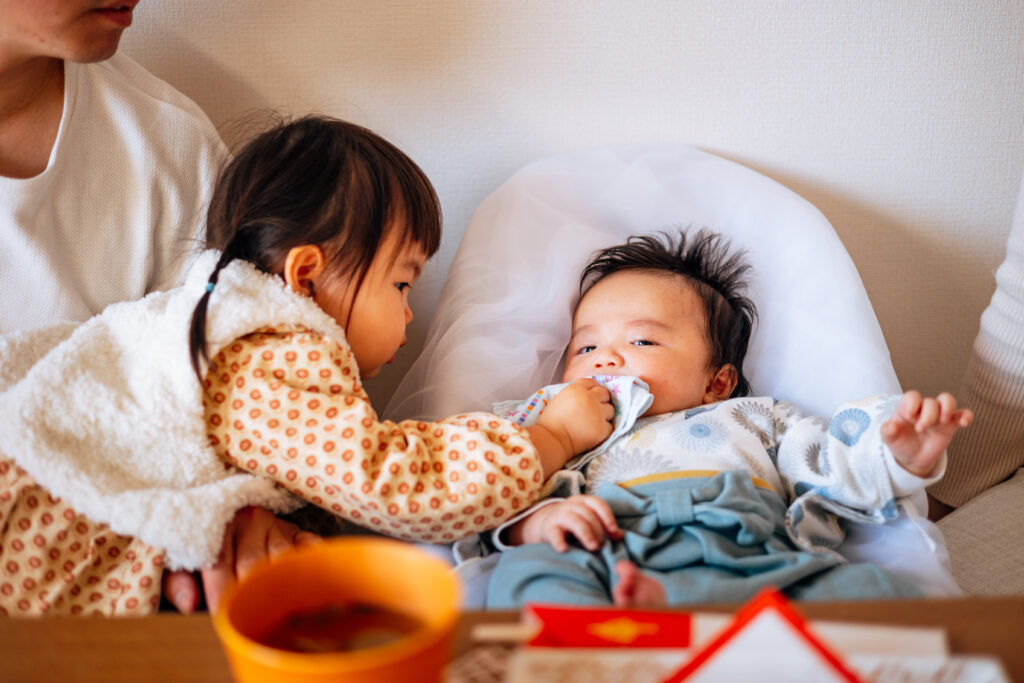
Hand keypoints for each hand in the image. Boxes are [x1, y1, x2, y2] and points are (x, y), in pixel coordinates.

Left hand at [161, 506, 319, 613]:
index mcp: (218, 523)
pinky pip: (308, 547)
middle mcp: (250, 519)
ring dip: (279, 584)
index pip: (220, 564)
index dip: (221, 594)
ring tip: (275, 610)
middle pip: (252, 564)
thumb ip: (177, 581)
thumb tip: (188, 605)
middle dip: (249, 595)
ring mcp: (276, 524)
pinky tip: (305, 580)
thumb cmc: (204, 540)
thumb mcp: (181, 557)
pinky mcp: (297, 531)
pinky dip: (308, 563)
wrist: (227, 510)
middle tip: (247, 621)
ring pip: (281, 559)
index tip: (222, 618)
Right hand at [511, 495, 622, 551]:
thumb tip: (620, 536)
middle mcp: (571, 505)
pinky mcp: (549, 527)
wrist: (547, 523)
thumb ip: (604, 527)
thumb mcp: (589, 521)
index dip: (607, 516)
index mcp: (583, 501)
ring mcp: (559, 515)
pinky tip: (564, 549)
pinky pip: (554, 534)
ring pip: (574, 521)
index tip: (614, 531)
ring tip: (593, 547)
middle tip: (602, 545)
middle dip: (598, 530)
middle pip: (587, 514)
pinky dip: (559, 541)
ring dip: (586, 534)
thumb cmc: (574, 523)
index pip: (597, 503)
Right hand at [527, 378, 613, 476]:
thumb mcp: (561, 397)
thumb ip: (576, 392)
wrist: (552, 440)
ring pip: (610, 409)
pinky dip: (604, 429)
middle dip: (601, 400)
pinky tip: (593, 431)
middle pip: (605, 394)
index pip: (593, 383)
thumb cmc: (552, 420)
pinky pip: (610, 426)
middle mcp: (589, 398)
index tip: (590, 397)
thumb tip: (590, 391)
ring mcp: (597, 413)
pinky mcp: (602, 429)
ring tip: (593, 421)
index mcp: (576, 389)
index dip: (592, 390)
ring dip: (604, 414)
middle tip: (593, 409)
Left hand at [881, 391, 972, 477]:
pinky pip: (962, 414)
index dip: (912, 403)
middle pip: (930, 402)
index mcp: (907, 408)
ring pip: (947, 400)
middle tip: (920, 429)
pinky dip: (966, 415)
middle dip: (928, 415)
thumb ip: (887, 432)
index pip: (912, 396)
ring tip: (942, 421)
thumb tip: (889, 425)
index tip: (909, 416)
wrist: (913, 457)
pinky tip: (964, 422)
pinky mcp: (951, 424)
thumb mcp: (889, 439)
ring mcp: (938, 415)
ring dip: (947, 407)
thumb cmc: (900, 443)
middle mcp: (923, 408)